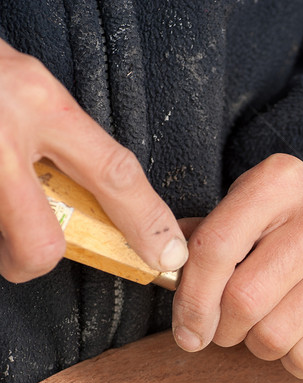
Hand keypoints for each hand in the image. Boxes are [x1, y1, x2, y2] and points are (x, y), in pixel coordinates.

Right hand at [0, 38, 186, 282]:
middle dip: (35, 261)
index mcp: (39, 101)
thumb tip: (95, 194)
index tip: (166, 255)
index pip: (115, 173)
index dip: (147, 222)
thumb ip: (56, 131)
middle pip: (39, 241)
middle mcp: (0, 132)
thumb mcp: (23, 81)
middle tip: (28, 255)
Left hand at [172, 154, 302, 377]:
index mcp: (281, 180)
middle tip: (229, 330)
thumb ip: (203, 240)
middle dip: (225, 329)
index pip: (215, 247)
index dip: (190, 299)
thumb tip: (160, 268)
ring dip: (260, 345)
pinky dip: (296, 361)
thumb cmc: (294, 241)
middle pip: (244, 298)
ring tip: (271, 327)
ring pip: (274, 335)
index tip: (187, 329)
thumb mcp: (249, 221)